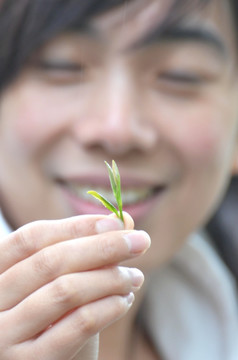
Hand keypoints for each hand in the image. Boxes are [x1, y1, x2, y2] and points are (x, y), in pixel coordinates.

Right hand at [0, 213, 149, 358]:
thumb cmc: (50, 317)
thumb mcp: (58, 280)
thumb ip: (84, 251)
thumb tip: (123, 221)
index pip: (32, 237)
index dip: (77, 226)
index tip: (116, 222)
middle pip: (50, 261)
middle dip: (103, 247)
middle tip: (140, 241)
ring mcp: (3, 335)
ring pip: (65, 291)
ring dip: (110, 279)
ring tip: (134, 276)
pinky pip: (76, 325)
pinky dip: (107, 308)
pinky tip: (124, 300)